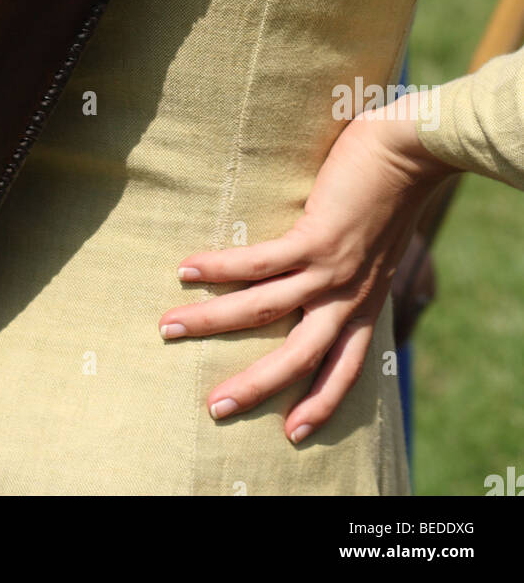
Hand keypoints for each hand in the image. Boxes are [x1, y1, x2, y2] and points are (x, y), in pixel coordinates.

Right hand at [158, 98, 457, 442]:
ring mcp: (332, 269)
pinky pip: (258, 263)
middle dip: (255, 385)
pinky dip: (219, 268)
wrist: (411, 148)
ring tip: (169, 327)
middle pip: (299, 356)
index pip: (346, 366)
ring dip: (212, 322)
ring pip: (264, 310)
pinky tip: (186, 269)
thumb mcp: (380, 244)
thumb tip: (321, 265)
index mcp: (366, 301)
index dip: (322, 402)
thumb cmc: (392, 185)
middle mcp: (348, 295)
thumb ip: (355, 264)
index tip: (294, 434)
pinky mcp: (317, 237)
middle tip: (215, 407)